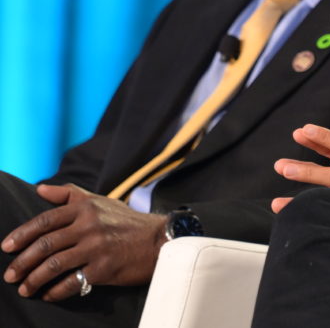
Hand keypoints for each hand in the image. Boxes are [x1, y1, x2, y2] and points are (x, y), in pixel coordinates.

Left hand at [1, 184, 165, 300]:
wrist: (160, 239)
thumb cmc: (128, 221)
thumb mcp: (101, 201)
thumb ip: (70, 195)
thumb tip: (40, 188)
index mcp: (86, 208)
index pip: (45, 220)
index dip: (22, 234)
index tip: (7, 247)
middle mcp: (89, 226)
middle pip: (45, 244)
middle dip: (22, 262)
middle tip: (10, 275)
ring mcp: (96, 247)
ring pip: (54, 265)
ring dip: (34, 280)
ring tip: (24, 289)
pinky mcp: (104, 268)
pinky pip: (71, 282)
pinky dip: (55, 292)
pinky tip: (49, 295)